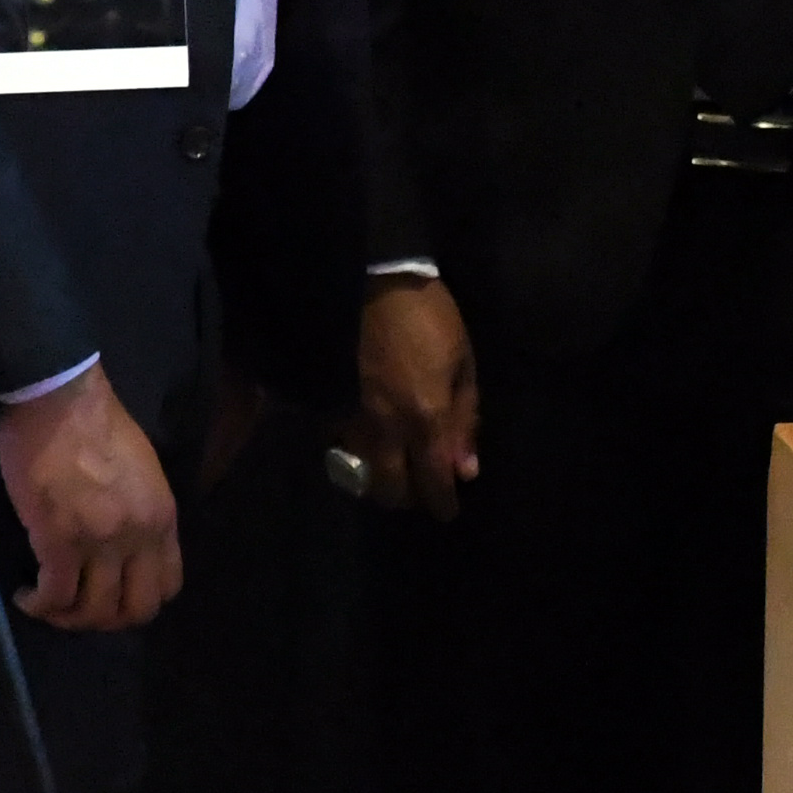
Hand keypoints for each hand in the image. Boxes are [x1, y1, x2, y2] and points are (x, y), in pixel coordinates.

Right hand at [0, 365, 181, 630]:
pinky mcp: (58, 540)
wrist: (60, 400)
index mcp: (162, 517)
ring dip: (68, 618)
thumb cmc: (97, 425)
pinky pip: (54, 596)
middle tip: (77, 610)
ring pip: (94, 611)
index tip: (111, 596)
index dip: (139, 601)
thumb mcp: (142, 472)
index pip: (168, 585)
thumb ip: (140, 512)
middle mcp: (139, 536)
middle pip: (135, 609)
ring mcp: (101, 541)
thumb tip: (124, 547)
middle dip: (105, 621)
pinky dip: (39, 605)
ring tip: (46, 604)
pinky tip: (25, 595)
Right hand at [348, 277, 481, 518]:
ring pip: (361, 474)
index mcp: (426, 417)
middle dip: (407, 497)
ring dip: (379, 480)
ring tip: (395, 470)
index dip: (442, 503)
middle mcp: (385, 429)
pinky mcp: (326, 407)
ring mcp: (350, 420)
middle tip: (420, 489)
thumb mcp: (463, 361)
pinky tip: (367, 445)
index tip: (448, 512)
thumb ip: (465, 418)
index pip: (433, 481)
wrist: (371, 281)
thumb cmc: (428, 317)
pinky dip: (355, 456)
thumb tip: (467, 468)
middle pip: (390, 489)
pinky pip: (339, 448)